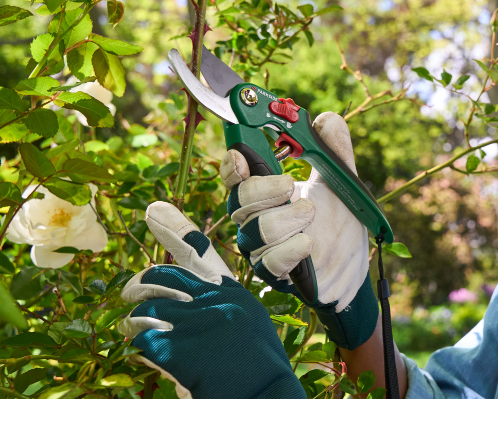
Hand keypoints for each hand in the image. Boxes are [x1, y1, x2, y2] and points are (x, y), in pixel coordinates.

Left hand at [118, 202, 304, 398]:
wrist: (262, 394)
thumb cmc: (256, 366)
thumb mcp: (246, 323)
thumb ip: (217, 307)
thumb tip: (178, 302)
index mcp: (231, 292)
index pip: (199, 252)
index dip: (174, 229)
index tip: (153, 209)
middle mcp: (213, 300)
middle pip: (161, 278)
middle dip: (138, 286)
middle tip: (129, 297)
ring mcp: (196, 322)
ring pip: (145, 307)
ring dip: (133, 321)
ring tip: (132, 331)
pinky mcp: (179, 347)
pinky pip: (143, 337)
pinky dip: (139, 344)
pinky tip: (145, 352)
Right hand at [220, 111, 378, 349]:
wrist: (353, 267)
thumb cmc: (340, 222)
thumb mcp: (340, 181)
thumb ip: (333, 149)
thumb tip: (327, 119)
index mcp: (265, 193)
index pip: (235, 176)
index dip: (232, 165)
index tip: (241, 155)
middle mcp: (255, 220)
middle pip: (238, 201)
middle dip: (263, 190)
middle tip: (290, 185)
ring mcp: (261, 248)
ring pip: (256, 230)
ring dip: (287, 219)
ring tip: (311, 215)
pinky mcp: (275, 274)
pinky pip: (269, 261)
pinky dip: (290, 248)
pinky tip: (309, 242)